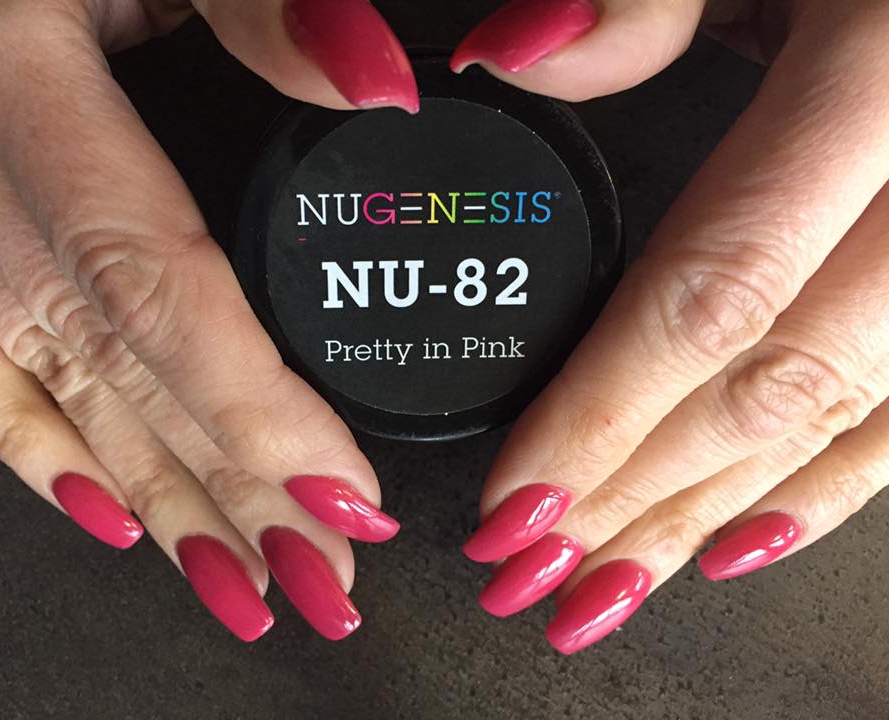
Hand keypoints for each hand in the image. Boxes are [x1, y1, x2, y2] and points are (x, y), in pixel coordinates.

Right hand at [0, 0, 416, 640]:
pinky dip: (31, 439)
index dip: (250, 402)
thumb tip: (376, 81)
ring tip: (241, 579)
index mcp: (10, 63)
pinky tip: (103, 507)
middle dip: (225, 485)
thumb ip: (262, 8)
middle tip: (319, 573)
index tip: (340, 492)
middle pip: (109, 359)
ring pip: (43, 378)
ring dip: (152, 491)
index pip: (149, 279)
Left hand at [455, 0, 888, 652]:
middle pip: (766, 386)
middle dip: (636, 497)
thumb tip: (514, 55)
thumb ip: (640, 6)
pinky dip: (828, 490)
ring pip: (835, 419)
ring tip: (606, 589)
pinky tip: (742, 542)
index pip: (710, 292)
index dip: (603, 414)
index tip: (514, 502)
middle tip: (533, 572)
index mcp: (875, 86)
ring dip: (708, 519)